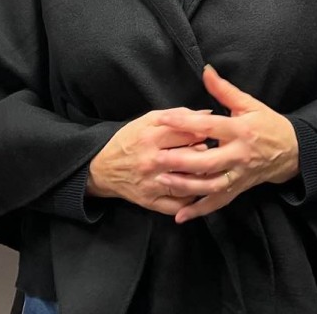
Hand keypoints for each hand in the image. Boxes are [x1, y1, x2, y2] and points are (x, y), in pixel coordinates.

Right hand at [87, 108, 210, 215]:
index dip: (204, 132)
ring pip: (188, 183)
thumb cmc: (128, 140)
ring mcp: (151, 184)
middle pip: (190, 158)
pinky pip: (179, 204)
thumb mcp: (147, 120)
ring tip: (209, 169)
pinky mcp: (151, 202)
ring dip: (203, 176)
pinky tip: (197, 189)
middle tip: (214, 151)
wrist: (103, 169)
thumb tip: (207, 112)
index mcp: (150, 138)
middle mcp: (151, 162)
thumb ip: (177, 115)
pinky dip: (192, 198)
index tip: (211, 133)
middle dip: (207, 154)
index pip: (187, 133)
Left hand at [154, 64, 299, 223]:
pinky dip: (199, 210)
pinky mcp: (239, 189)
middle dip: (182, 161)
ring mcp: (239, 175)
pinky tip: (180, 215)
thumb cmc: (267, 123)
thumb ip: (224, 90)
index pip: (209, 126)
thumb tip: (206, 71)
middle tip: (157, 158)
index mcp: (240, 130)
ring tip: (163, 181)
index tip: (163, 118)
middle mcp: (239, 155)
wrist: (292, 150)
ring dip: (187, 186)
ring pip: (212, 186)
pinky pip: (218, 202)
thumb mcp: (249, 103)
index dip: (185, 122)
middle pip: (208, 161)